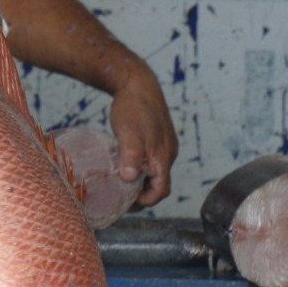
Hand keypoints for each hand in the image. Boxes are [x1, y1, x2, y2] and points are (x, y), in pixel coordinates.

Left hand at [107, 67, 177, 207]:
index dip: (145, 201)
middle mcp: (168, 154)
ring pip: (155, 172)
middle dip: (142, 193)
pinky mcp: (158, 138)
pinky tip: (123, 163)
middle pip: (159, 184)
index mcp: (163, 157)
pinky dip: (140, 167)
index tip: (126, 203)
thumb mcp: (128, 134)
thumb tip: (129, 179)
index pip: (161, 191)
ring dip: (140, 180)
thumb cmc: (133, 108)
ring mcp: (164, 145)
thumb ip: (131, 157)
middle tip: (120, 196)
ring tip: (120, 182)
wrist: (137, 83)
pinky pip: (152, 160)